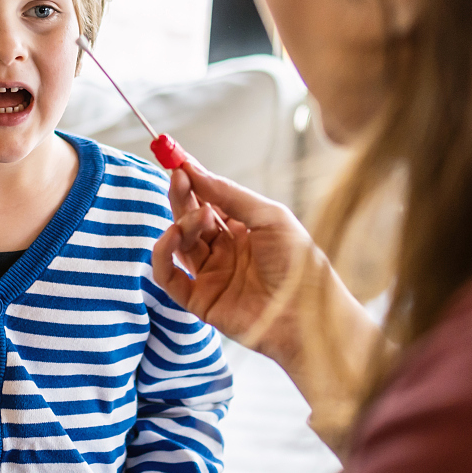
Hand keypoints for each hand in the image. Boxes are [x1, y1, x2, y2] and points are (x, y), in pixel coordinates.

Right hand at [150, 163, 318, 358]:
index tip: (177, 158)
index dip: (193, 180)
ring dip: (182, 222)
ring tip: (199, 215)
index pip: (209, 200)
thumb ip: (229, 195)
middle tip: (178, 175)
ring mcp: (211, 275)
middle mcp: (225, 251)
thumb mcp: (270, 217)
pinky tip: (172, 235)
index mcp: (244, 230)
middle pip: (190, 218)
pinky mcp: (199, 300)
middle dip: (182, 195)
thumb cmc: (300, 264)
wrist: (309, 314)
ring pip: (180, 243)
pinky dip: (163, 253)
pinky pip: (169, 276)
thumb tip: (195, 171)